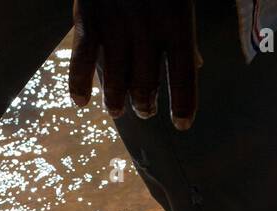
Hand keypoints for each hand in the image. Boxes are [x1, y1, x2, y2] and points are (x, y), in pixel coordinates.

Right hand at [68, 0, 199, 129]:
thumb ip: (183, 32)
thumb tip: (197, 65)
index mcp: (176, 22)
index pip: (183, 77)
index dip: (183, 106)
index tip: (182, 125)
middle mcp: (147, 29)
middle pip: (146, 84)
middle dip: (146, 104)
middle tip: (145, 110)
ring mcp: (115, 25)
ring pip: (116, 80)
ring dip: (116, 102)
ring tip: (116, 109)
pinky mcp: (88, 18)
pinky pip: (82, 60)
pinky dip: (79, 84)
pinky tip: (80, 101)